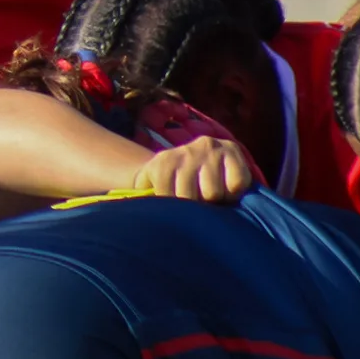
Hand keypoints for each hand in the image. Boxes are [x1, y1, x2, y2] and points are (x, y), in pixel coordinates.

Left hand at [132, 136, 253, 202]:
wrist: (198, 155)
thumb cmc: (171, 179)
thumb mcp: (151, 184)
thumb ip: (139, 196)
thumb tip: (122, 205)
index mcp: (163, 162)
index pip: (168, 198)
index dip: (176, 209)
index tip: (178, 207)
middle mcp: (185, 152)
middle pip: (192, 198)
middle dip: (196, 206)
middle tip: (197, 201)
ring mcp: (209, 149)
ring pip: (214, 193)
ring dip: (216, 200)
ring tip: (211, 194)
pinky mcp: (232, 149)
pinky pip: (237, 184)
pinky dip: (235, 191)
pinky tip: (227, 186)